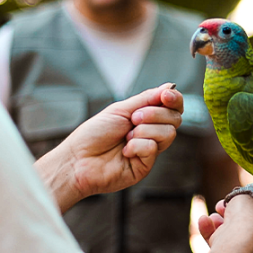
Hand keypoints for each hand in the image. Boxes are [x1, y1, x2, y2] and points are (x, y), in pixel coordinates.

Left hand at [36, 83, 182, 212]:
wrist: (77, 159)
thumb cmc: (94, 134)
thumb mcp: (121, 109)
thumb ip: (147, 99)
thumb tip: (170, 86)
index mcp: (146, 117)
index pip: (172, 107)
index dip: (174, 99)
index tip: (165, 95)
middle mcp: (151, 133)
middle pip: (174, 119)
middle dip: (155, 114)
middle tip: (133, 118)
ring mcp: (149, 150)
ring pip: (168, 133)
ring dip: (144, 130)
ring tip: (126, 136)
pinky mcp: (145, 165)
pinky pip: (153, 148)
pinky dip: (137, 145)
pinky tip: (124, 150)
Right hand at [198, 195, 252, 252]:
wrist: (237, 240)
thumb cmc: (248, 215)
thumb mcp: (250, 193)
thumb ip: (247, 193)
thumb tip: (244, 195)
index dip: (248, 199)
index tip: (240, 194)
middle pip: (242, 218)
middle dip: (230, 208)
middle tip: (224, 203)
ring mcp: (244, 244)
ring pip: (228, 228)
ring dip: (218, 218)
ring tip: (217, 210)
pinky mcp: (228, 251)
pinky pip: (216, 238)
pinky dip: (208, 228)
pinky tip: (203, 220)